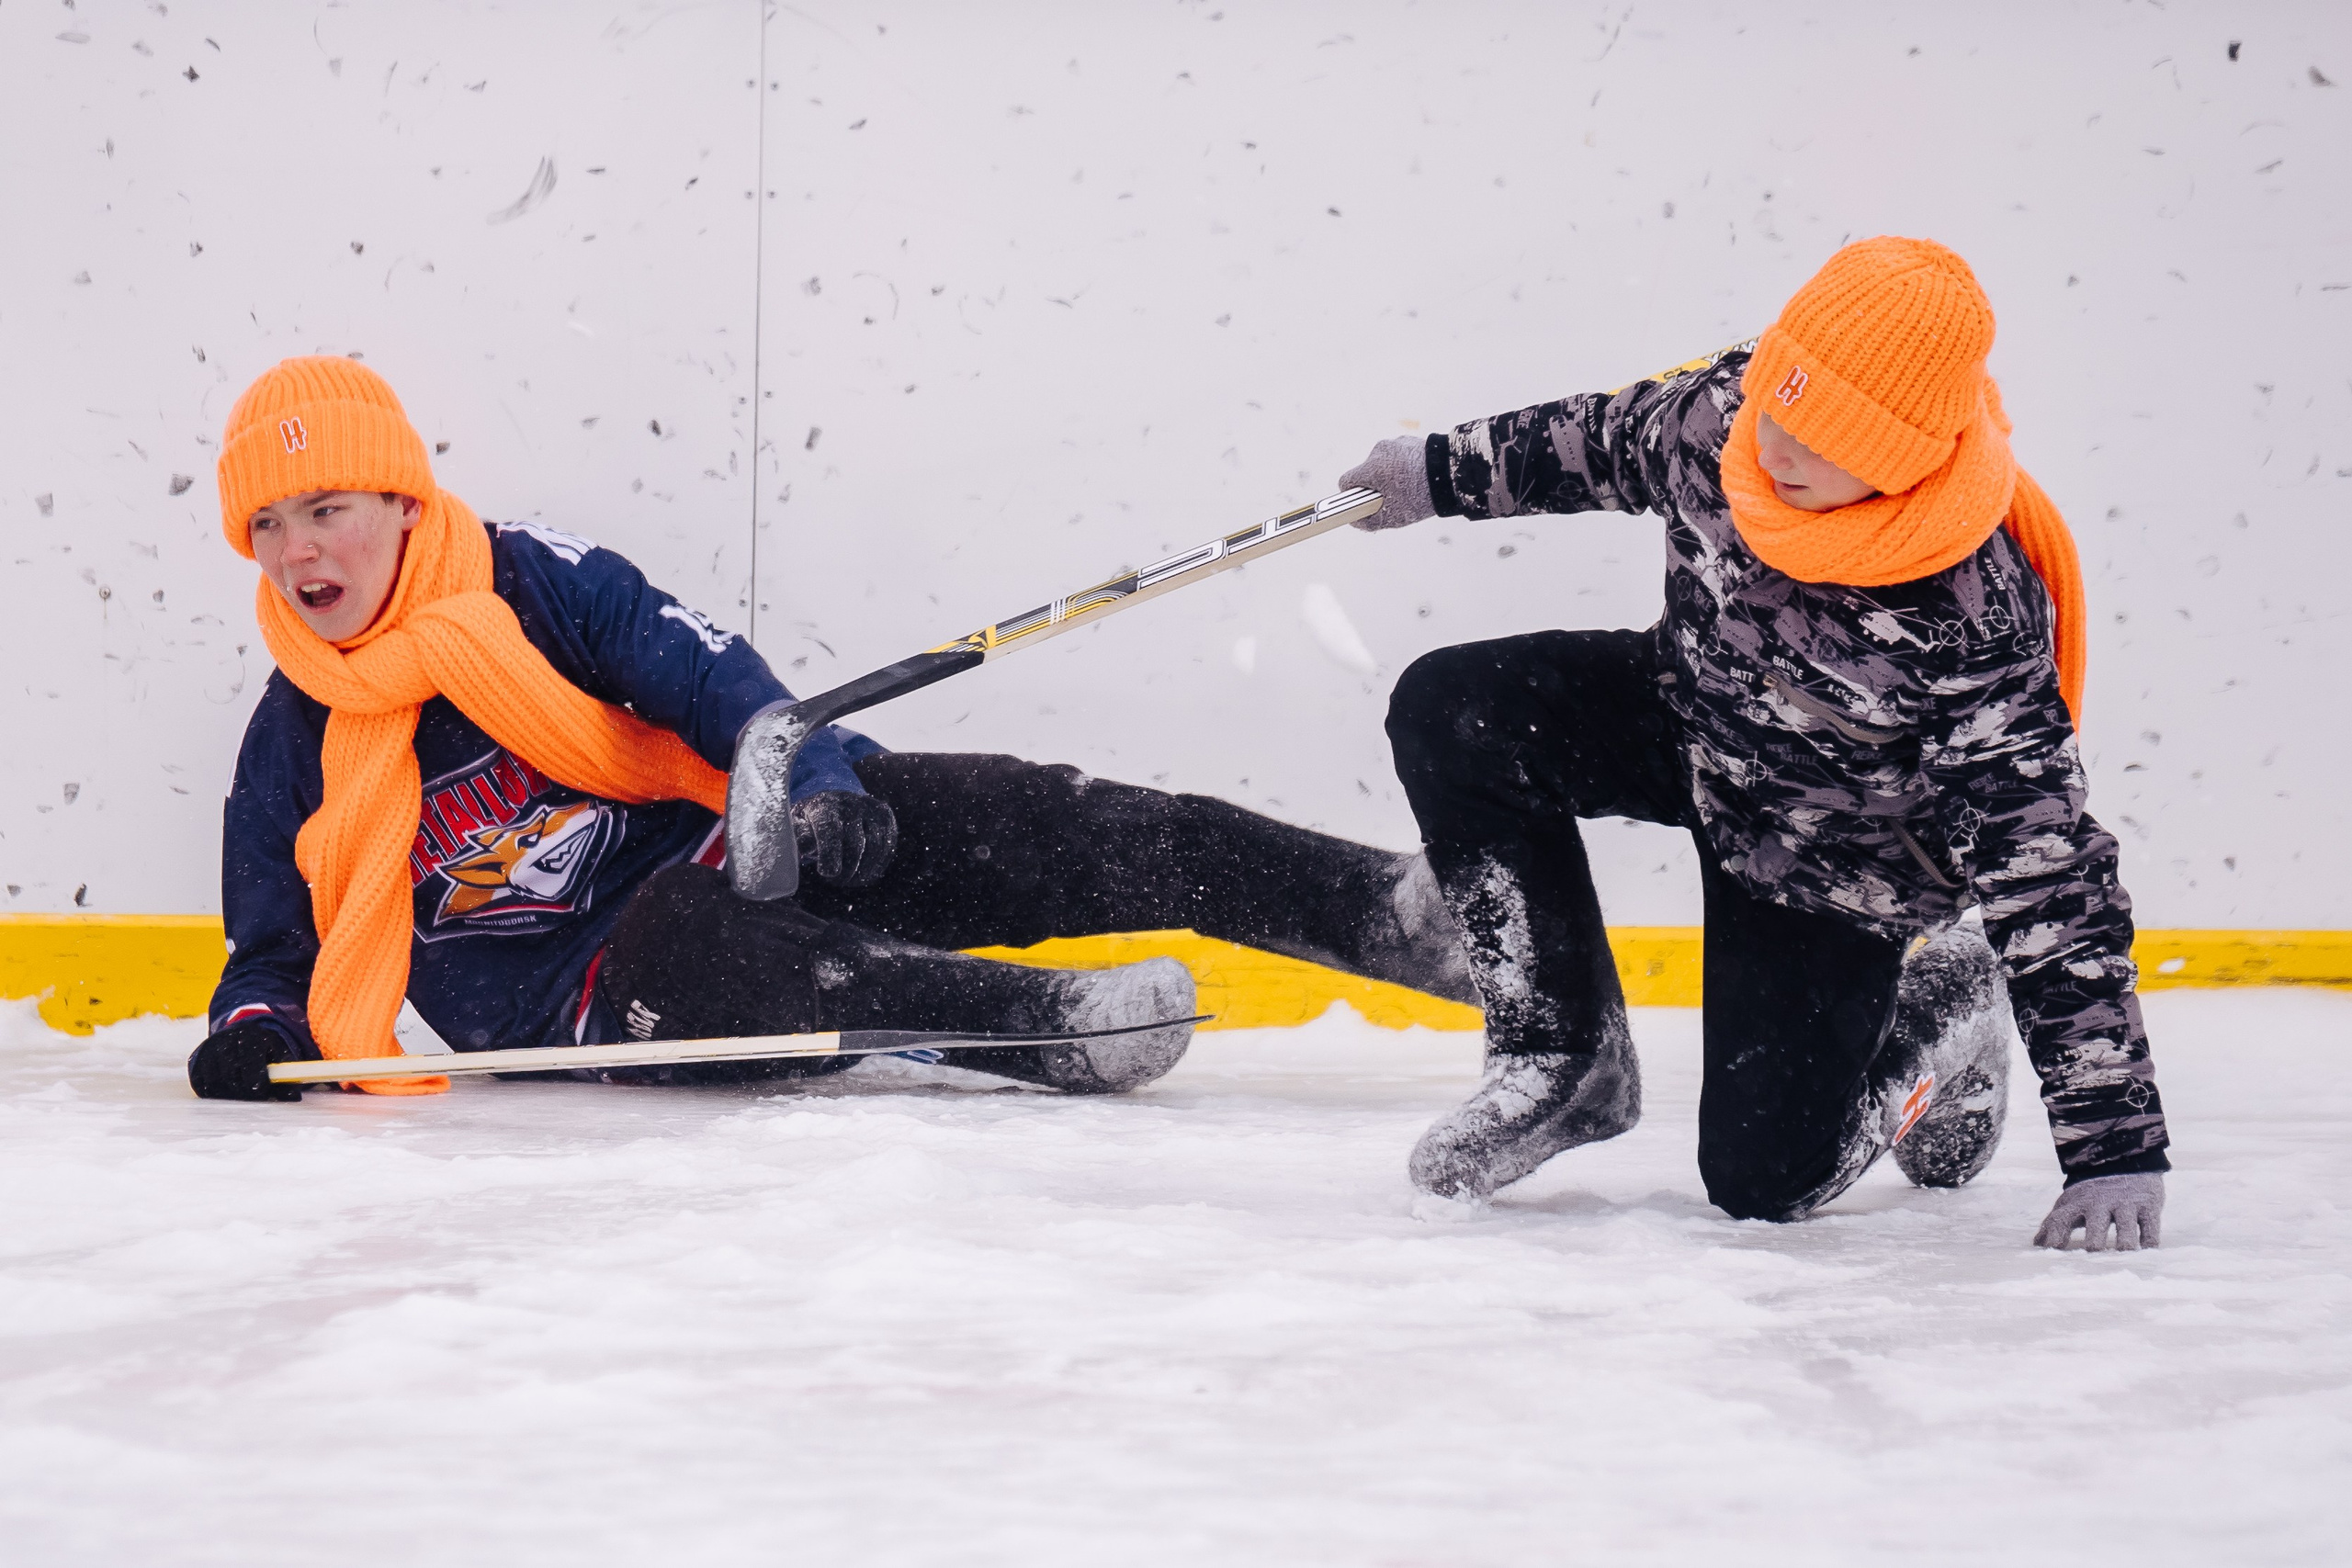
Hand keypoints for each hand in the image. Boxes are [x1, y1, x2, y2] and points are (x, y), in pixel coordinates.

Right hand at [187, 1020, 316, 1101]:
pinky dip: (214, 1093)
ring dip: (230, 1093)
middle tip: (255, 1097)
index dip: (256, 1081)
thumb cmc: (264, 1046)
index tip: (263, 1092)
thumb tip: (294, 1098)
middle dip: (244, 1091)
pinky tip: (228, 1092)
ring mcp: (208, 1051)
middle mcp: (225, 1040)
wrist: (241, 1031)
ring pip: (215, 1081)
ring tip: (243, 1094)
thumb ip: (287, 1073)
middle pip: (231, 1074)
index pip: (249, 1062)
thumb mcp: (280, 1053)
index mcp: (250, 1035)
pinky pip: (202, 1084)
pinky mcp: (196, 1061)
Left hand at [792, 789, 897, 888]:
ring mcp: (872, 809)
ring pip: (874, 849)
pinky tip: (863, 873)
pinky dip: (875, 866)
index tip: (827, 873)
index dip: (830, 855)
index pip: (831, 831)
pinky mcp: (886, 817)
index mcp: (826, 805)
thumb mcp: (798, 823)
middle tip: (836, 880)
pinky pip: (886, 848)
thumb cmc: (811, 818)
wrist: (835, 797)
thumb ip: (800, 836)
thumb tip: (805, 850)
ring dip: (862, 872)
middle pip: (855, 845)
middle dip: (846, 869)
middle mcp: (851, 804)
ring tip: (849, 879)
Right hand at [1340, 435, 1436, 530]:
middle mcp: (1379, 451)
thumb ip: (1369, 522)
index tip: (1362, 502)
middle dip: (1375, 486)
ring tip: (1409, 488)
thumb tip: (1355, 521)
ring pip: (1383, 464)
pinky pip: (1398, 456)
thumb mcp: (1393, 517)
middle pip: (1366, 472)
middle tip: (1392, 499)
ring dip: (1390, 476)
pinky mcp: (1409, 440)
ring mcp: (1395, 443)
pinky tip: (1417, 477)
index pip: (1346, 481)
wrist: (1452, 473)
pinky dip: (1403, 467)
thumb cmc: (1420, 497)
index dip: (1351, 495)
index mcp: (1371, 468)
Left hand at [2033, 1171, 2163, 1250]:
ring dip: (2125, 1240)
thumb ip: (2055, 1223)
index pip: (2062, 1218)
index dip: (2055, 1234)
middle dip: (2095, 1238)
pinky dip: (2149, 1239)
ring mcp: (2126, 1204)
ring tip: (2123, 1252)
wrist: (2124, 1160)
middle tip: (2093, 1251)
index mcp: (2078, 1203)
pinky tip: (2147, 1249)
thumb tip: (2037, 1244)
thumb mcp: (2071, 1202)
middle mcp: (2101, 1203)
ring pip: (2126, 1225)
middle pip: (2096, 1222)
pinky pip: (2150, 1225)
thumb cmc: (2092, 1192)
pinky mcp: (2148, 1206)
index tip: (2052, 1251)